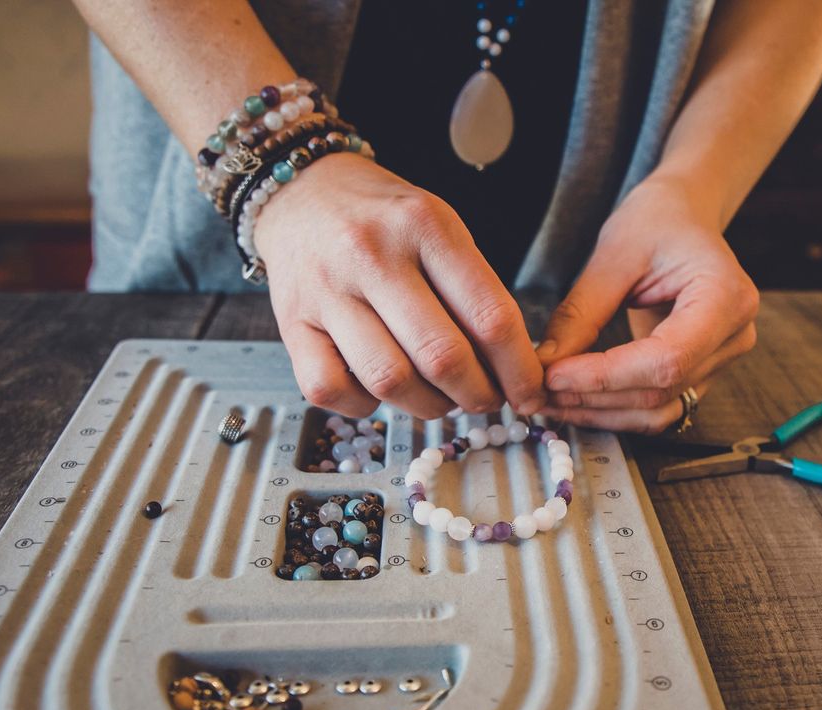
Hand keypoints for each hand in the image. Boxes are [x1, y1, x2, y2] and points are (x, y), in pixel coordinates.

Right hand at [256, 152, 545, 418]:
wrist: (302, 191)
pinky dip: (365, 405)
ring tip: (442, 398)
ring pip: (390, 381)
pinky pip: (331, 389)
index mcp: (425, 225)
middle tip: (488, 400)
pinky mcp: (290, 323)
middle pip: (442, 357)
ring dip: (429, 406)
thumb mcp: (440, 228)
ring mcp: (325, 291)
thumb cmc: (384, 218)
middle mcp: (372, 255)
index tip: (531, 394)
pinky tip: (382, 392)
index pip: (490, 315)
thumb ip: (474, 290)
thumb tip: (512, 370)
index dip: (519, 369)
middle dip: (478, 395)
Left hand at [536, 174, 758, 432]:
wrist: (684, 216)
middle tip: (538, 391)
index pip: (666, 359)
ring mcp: (722, 359)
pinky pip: (658, 406)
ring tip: (550, 398)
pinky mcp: (701, 372)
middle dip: (594, 396)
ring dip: (600, 411)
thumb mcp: (614, 252)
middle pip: (661, 390)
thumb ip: (581, 311)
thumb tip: (545, 363)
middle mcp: (734, 336)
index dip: (606, 376)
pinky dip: (614, 408)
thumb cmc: (657, 220)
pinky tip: (576, 397)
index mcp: (725, 297)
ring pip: (658, 410)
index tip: (553, 375)